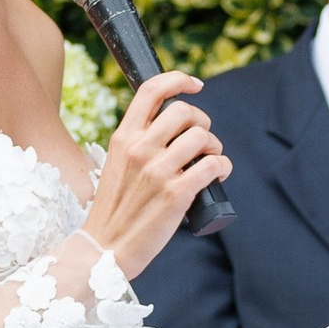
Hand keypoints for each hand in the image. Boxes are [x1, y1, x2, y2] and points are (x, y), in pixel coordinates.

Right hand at [82, 69, 233, 279]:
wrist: (105, 248)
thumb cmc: (115, 209)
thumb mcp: (116, 164)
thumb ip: (137, 143)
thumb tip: (169, 129)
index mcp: (123, 137)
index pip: (151, 90)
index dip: (178, 80)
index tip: (195, 85)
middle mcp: (140, 148)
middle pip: (185, 111)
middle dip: (202, 122)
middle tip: (203, 141)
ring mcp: (158, 171)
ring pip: (203, 137)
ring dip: (215, 147)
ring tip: (211, 160)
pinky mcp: (177, 193)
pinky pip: (214, 165)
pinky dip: (223, 166)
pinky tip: (218, 174)